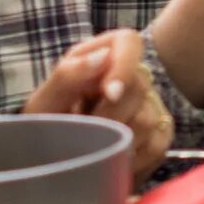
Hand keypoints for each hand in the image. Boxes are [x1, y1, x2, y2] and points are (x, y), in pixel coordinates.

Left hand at [26, 29, 173, 176]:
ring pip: (149, 120)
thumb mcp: (44, 102)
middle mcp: (131, 77)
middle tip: (86, 132)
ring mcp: (150, 106)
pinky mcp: (159, 135)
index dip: (124, 65)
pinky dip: (132, 159)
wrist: (52, 157)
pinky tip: (113, 160)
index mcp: (102, 57)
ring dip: (118, 140)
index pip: (128, 43)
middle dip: (110, 115)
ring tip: (95, 146)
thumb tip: (102, 58)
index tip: (110, 93)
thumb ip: (68, 76)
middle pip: (138, 87)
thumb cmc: (47, 123)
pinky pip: (156, 147)